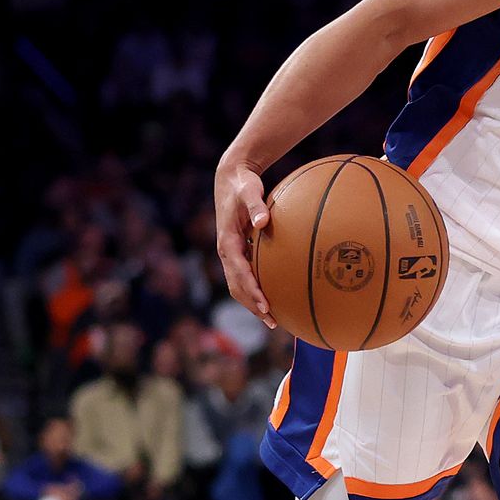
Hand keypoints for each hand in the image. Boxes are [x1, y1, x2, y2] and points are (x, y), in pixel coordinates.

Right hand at [214, 158, 275, 327]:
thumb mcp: (250, 191)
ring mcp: (230, 253)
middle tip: (272, 321)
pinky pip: (245, 275)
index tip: (266, 305)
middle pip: (236, 287)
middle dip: (252, 305)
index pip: (239, 274)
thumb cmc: (243, 185)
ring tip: (272, 318)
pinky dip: (255, 289)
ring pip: (238, 285)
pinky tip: (273, 295)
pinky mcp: (237, 251)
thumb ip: (257, 206)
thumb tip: (264, 222)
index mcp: (227, 242)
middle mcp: (226, 252)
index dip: (252, 291)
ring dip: (252, 302)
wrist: (231, 178)